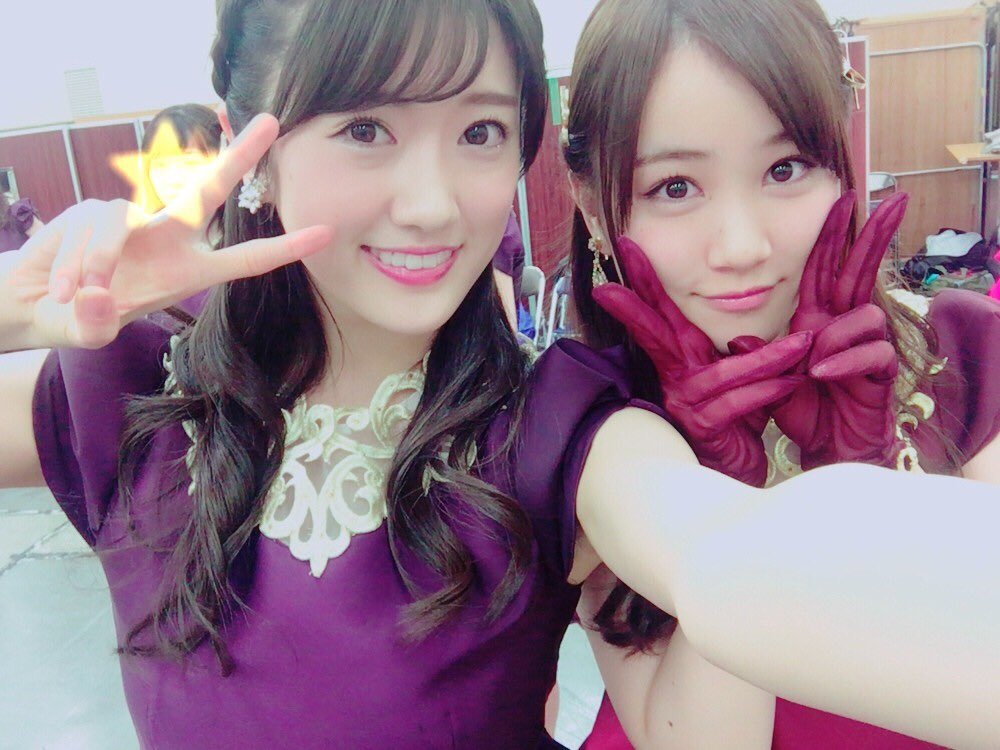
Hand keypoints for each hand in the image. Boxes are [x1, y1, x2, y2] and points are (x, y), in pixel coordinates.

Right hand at [0, 114, 331, 350]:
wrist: (37, 301)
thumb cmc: (77, 317)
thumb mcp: (87, 332)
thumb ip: (93, 325)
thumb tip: (95, 299)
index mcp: (187, 270)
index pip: (245, 258)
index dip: (284, 248)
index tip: (323, 232)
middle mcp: (167, 237)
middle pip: (205, 189)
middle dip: (237, 156)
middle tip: (269, 122)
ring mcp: (132, 218)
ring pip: (121, 223)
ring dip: (96, 261)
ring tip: (77, 294)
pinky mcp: (94, 208)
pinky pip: (91, 227)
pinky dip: (73, 258)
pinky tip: (62, 283)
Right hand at [593, 237, 811, 486]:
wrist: (737, 470)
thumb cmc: (737, 421)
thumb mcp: (737, 378)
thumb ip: (740, 354)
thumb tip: (746, 338)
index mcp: (683, 360)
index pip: (660, 314)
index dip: (643, 282)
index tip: (627, 245)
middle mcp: (677, 378)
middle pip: (656, 331)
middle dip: (641, 297)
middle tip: (619, 263)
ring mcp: (687, 404)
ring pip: (723, 373)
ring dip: (764, 358)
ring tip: (803, 344)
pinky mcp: (706, 429)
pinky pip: (739, 404)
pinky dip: (768, 393)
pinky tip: (793, 385)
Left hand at [771, 190, 907, 468]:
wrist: (825, 446)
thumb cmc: (800, 407)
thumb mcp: (766, 378)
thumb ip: (753, 354)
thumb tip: (735, 336)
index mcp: (815, 317)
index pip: (824, 268)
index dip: (832, 235)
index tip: (841, 197)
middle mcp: (842, 324)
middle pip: (860, 271)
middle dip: (874, 236)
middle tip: (894, 201)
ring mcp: (865, 344)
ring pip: (863, 315)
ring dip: (836, 336)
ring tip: (812, 366)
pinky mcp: (880, 370)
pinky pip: (870, 352)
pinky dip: (845, 361)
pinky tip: (823, 375)